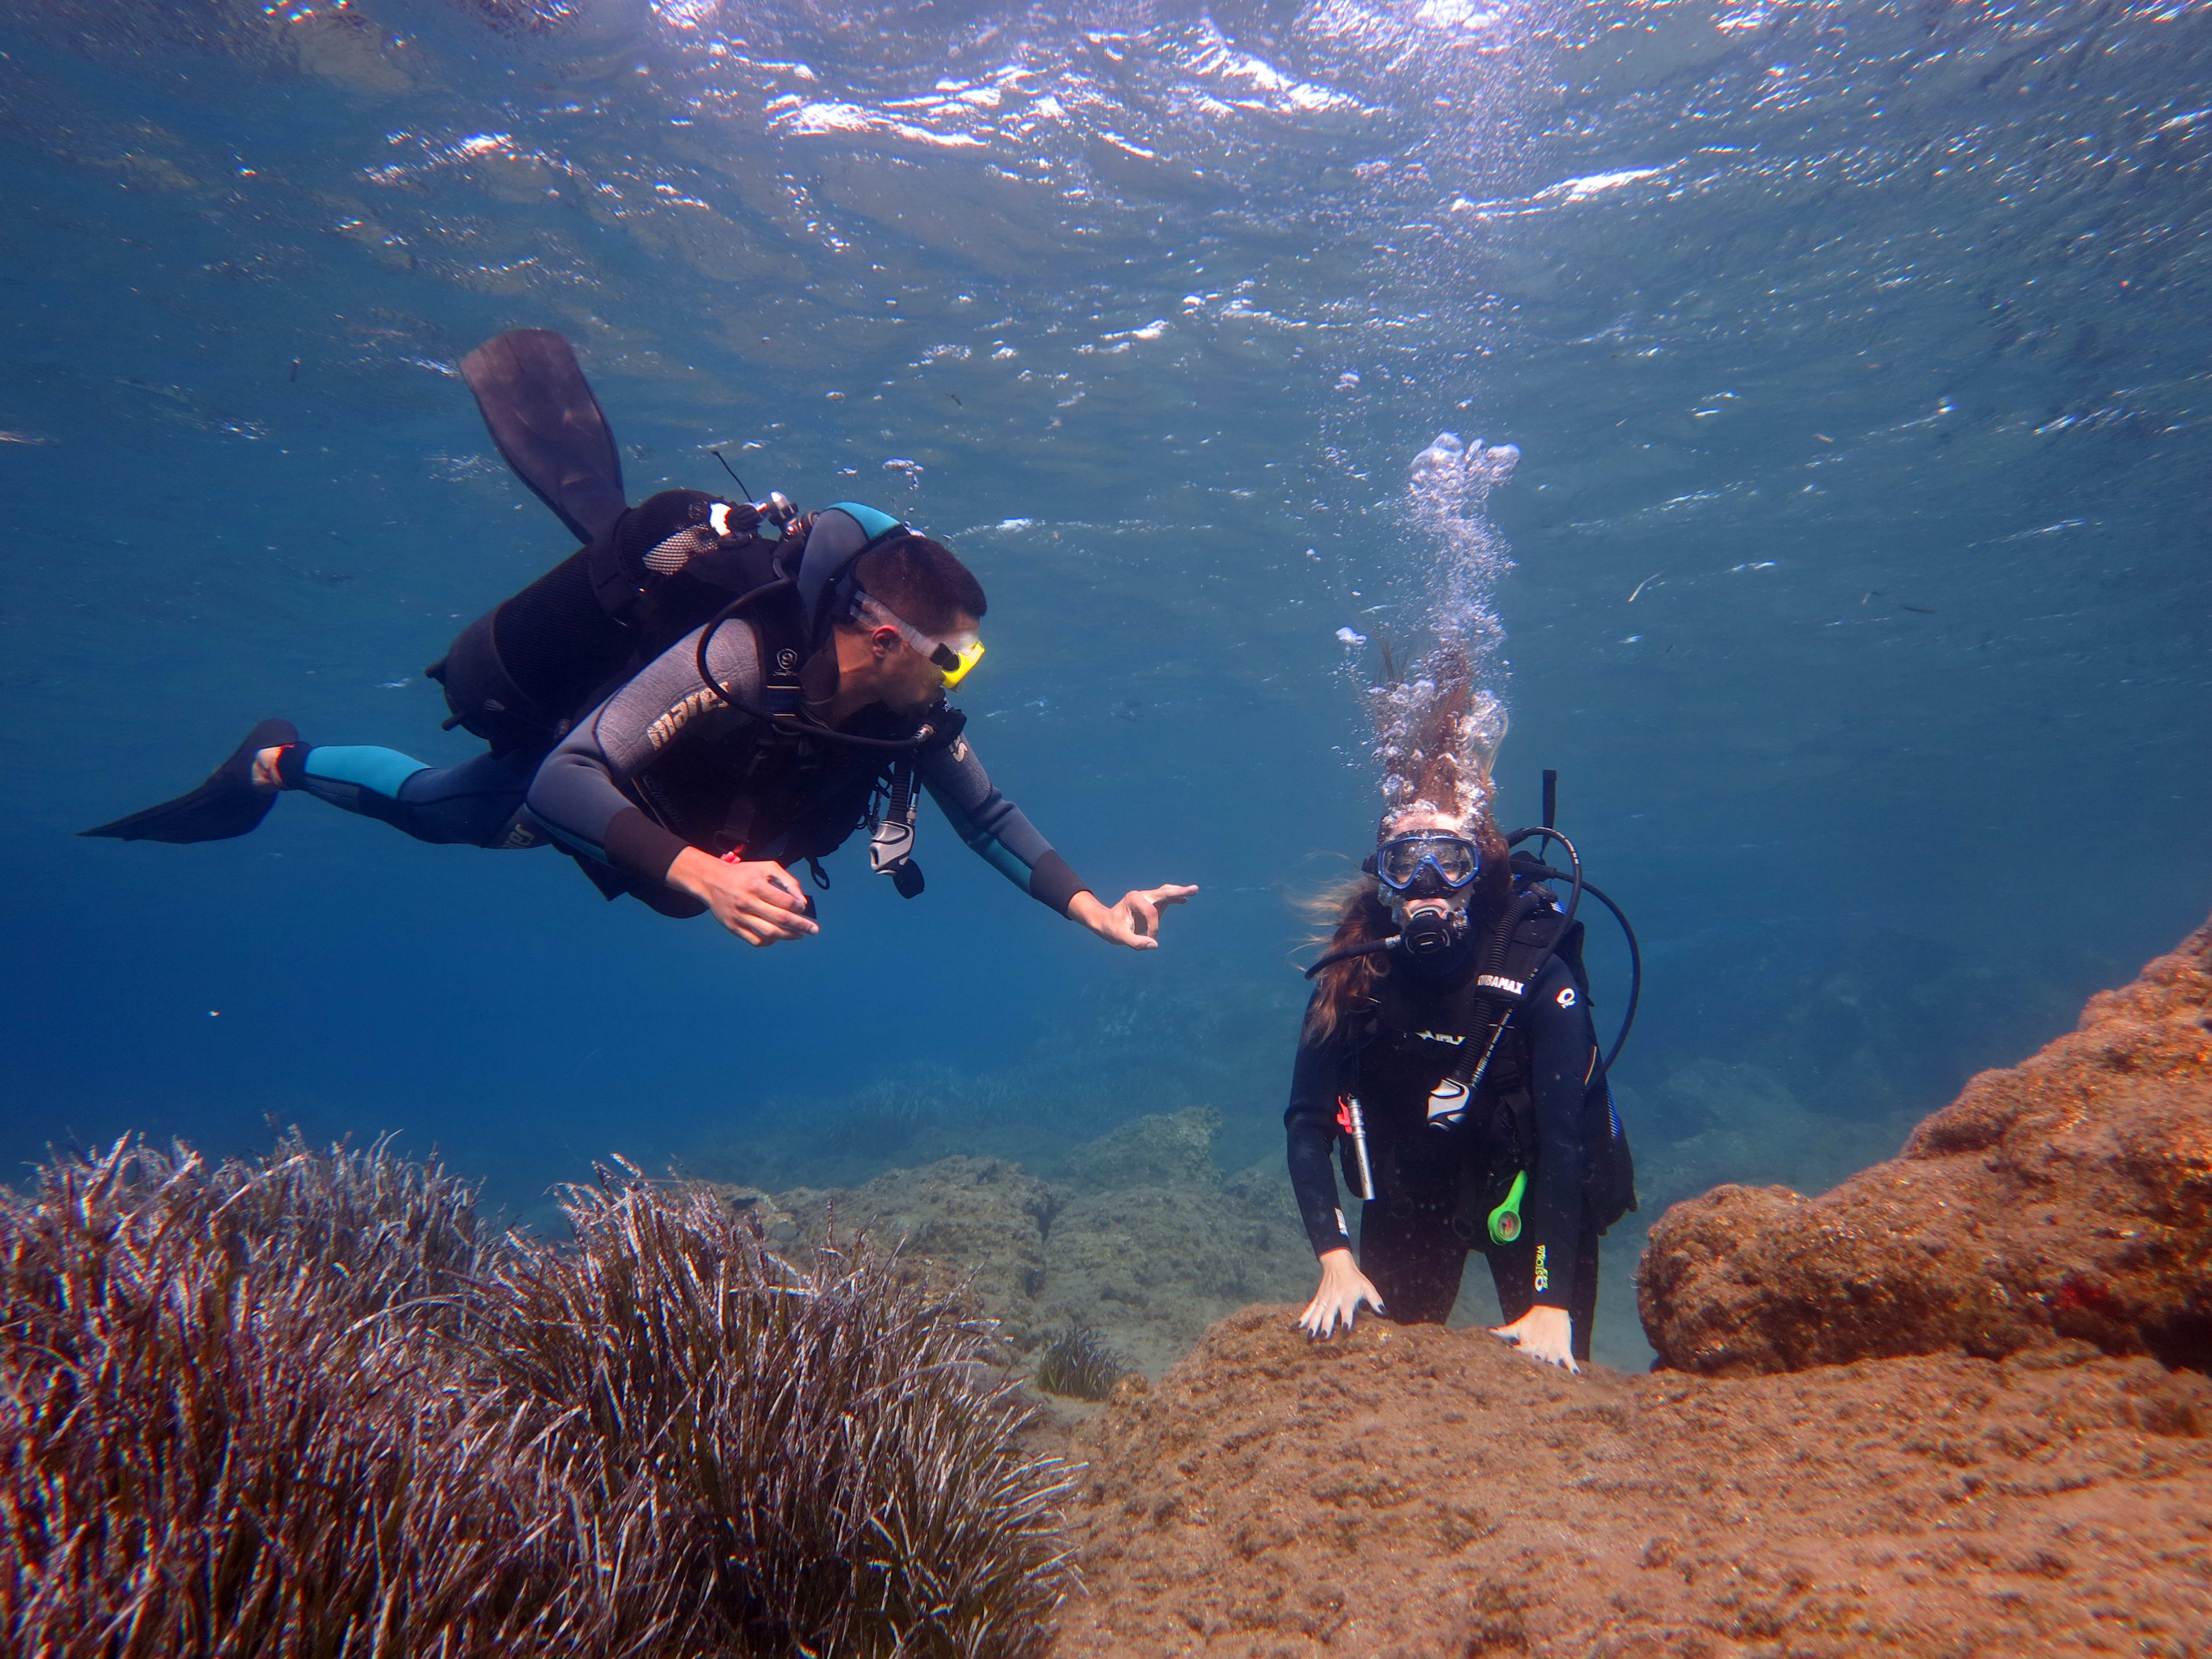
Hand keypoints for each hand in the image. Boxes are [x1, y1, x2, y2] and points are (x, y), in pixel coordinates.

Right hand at [666, 848, 820, 946]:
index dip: (798, 907)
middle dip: (801, 926)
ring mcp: (739, 917)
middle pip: (780, 919)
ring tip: (799, 935)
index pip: (784, 901)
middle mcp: (747, 902)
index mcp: (756, 885)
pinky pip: (756, 941)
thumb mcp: (767, 868)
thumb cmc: (745, 874)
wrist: (713, 881)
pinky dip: (770, 941)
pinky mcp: (733, 928)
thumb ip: (787, 881)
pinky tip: (778, 936)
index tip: (803, 908)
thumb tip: (802, 902)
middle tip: (814, 930)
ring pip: (769, 933)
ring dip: (788, 936)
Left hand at [1069, 883, 1197, 950]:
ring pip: (1166, 893)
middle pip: (1163, 892)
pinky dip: (1175, 899)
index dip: (1153, 927)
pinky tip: (1184, 900)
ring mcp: (1147, 898)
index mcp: (1134, 899)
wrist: (1106, 923)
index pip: (1151, 911)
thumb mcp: (1120, 937)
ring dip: (1179, 892)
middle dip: (1178, 891)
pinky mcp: (1151, 904)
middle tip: (1194, 889)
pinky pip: (1165, 900)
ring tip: (1194, 890)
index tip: (1149, 939)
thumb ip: (1136, 942)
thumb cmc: (1111, 928)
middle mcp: (1142, 895)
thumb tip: (1154, 945)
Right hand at [1296, 1247, 1384, 1339]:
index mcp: (1347, 1296)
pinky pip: (1309, 1308)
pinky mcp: (1318, 1298)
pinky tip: (1297, 1326)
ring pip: (1317, 1312)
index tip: (1345, 1329)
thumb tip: (1385, 1313)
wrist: (1337, 1263)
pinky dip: (1304, 1317)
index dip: (1347, 1318)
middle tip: (1324, 1337)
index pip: (1347, 1309)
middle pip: (1329, 1313)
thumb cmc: (1355, 1278)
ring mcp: (1324, 1299)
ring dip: (1313, 1324)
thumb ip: (1375, 1300)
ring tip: (1310, 1336)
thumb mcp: (1368, 1287)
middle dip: (1326, 1325)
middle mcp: (1334, 1298)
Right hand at [1491, 1305, 1578, 1373]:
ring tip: (1552, 1366)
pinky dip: (1572, 1367)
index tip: (1512, 1359)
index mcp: (1528, 1348)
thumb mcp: (1518, 1326)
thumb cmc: (1533, 1321)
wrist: (1551, 1311)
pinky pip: (1569, 1361)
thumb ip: (1504, 1332)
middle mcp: (1540, 1353)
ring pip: (1552, 1361)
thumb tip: (1488, 1331)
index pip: (1522, 1354)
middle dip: (1537, 1361)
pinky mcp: (1564, 1350)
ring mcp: (1552, 1353)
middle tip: (1535, 1361)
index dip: (1518, 1356)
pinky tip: (1576, 1373)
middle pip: (1538, 1360)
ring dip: (1553, 1364)